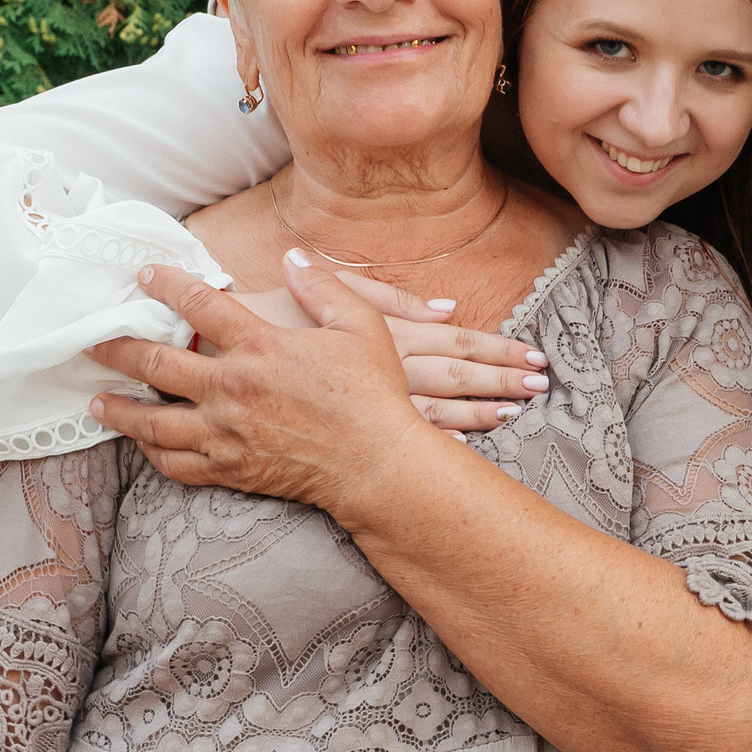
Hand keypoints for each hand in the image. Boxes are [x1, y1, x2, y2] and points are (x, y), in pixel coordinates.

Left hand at [88, 256, 453, 513]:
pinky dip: (152, 453)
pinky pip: (175, 464)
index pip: (198, 305)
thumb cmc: (373, 394)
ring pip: (152, 421)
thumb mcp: (361, 327)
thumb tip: (292, 257)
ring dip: (119, 408)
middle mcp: (233, 389)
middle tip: (92, 340)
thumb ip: (322, 287)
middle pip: (155, 363)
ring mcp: (226, 433)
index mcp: (261, 347)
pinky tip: (141, 443)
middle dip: (117, 348)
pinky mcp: (230, 468)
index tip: (143, 277)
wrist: (377, 464)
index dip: (166, 285)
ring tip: (97, 399)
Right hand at [269, 272, 550, 433]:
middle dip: (501, 383)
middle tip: (540, 387)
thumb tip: (447, 309)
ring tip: (514, 415)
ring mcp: (364, 405)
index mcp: (384, 334)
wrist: (211, 352)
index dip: (497, 351)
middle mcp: (382, 372)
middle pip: (456, 380)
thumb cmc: (272, 318)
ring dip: (477, 415)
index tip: (535, 358)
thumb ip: (388, 301)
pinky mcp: (345, 430)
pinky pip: (397, 442)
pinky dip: (433, 448)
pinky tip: (460, 454)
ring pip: (435, 415)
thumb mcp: (328, 297)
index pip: (455, 343)